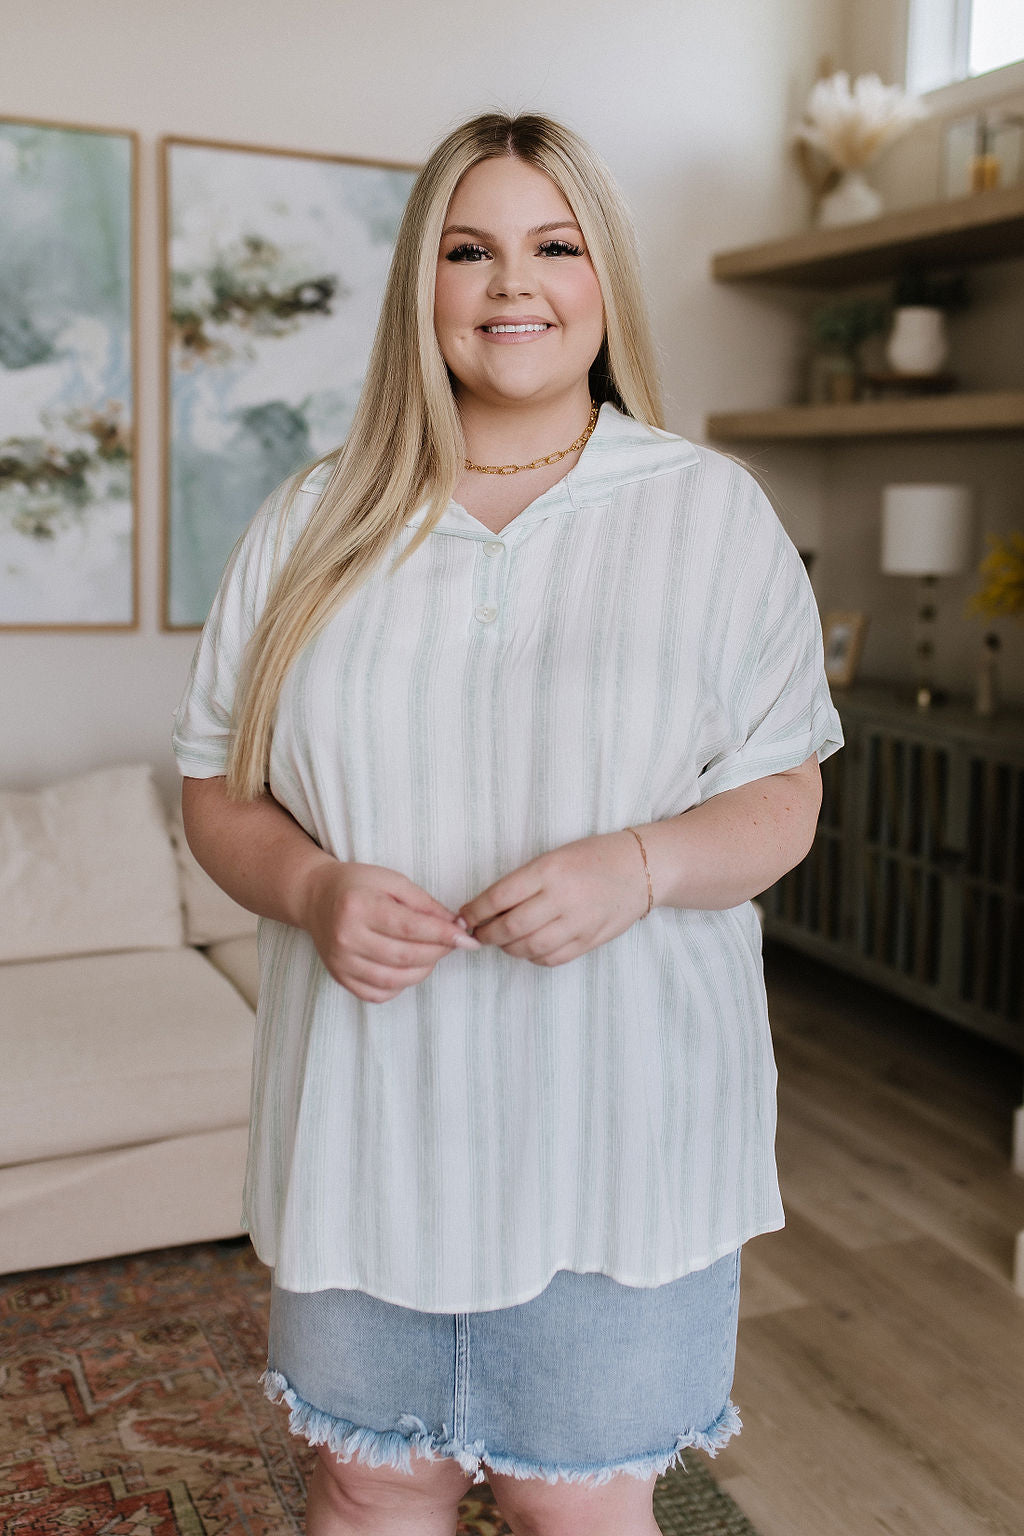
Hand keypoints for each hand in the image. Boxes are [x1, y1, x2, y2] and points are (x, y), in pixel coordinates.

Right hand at [299, 861, 479, 1002]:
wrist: (315, 898)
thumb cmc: (357, 885)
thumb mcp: (391, 880)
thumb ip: (424, 903)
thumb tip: (455, 926)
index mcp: (358, 906)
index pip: (409, 928)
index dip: (443, 935)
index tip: (467, 938)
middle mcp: (346, 937)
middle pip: (405, 956)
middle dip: (438, 952)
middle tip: (453, 943)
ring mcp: (340, 962)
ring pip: (395, 979)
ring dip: (424, 970)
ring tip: (433, 953)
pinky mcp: (340, 978)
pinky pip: (379, 993)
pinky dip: (402, 984)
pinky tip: (408, 967)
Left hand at [458, 831, 649, 967]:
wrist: (641, 869)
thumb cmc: (592, 857)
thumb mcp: (554, 857)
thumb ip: (523, 882)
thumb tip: (486, 908)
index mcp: (549, 870)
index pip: (499, 897)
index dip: (474, 912)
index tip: (463, 917)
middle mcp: (562, 898)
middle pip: (510, 927)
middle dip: (486, 935)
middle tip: (477, 934)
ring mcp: (578, 922)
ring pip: (529, 948)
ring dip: (507, 948)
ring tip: (501, 941)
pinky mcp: (590, 941)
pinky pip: (552, 959)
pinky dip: (532, 957)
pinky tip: (528, 948)